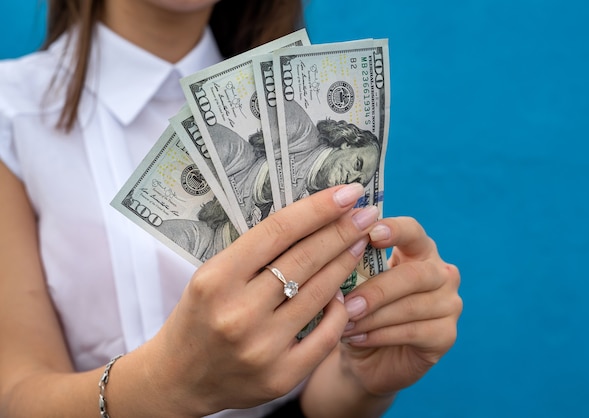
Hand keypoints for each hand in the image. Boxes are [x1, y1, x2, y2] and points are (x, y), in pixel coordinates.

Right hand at [132, 184, 381, 415]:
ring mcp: (261, 347)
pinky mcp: (281, 375)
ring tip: (359, 244)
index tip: (347, 193)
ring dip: (345, 264)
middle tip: (366, 214)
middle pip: (304, 259)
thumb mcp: (211, 277)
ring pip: (320, 293)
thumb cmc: (198, 317)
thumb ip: (253, 254)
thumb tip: (310, 220)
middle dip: (342, 231)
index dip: (318, 209)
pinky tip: (344, 293)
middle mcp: (238, 312)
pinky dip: (339, 309)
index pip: (277, 231)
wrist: (179, 378)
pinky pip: (326, 335)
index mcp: (216, 279)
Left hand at [339, 216, 461, 395]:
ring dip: (374, 317)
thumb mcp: (352, 284)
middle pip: (415, 275)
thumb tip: (337, 250)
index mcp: (419, 249)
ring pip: (412, 306)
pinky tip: (358, 338)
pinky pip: (414, 332)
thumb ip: (351, 265)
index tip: (370, 234)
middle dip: (377, 290)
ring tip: (346, 324)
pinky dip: (381, 335)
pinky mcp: (447, 335)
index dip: (395, 230)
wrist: (366, 357)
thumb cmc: (359, 309)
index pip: (413, 231)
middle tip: (347, 305)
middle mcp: (441, 273)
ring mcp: (449, 304)